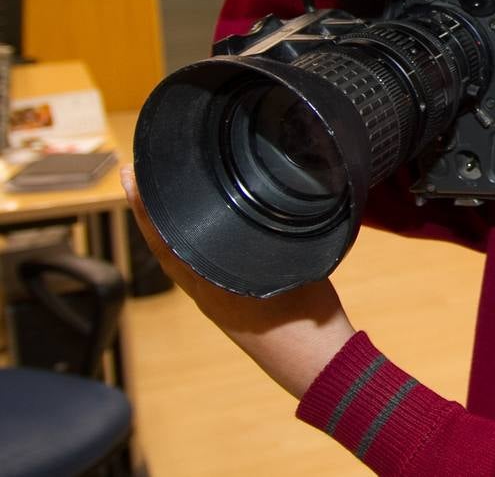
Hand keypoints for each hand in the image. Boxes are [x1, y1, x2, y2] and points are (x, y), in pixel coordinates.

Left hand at [121, 166, 354, 398]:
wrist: (319, 364)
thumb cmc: (308, 318)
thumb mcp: (293, 261)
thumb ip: (269, 233)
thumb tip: (262, 198)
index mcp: (211, 284)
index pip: (164, 241)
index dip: (144, 208)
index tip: (131, 175)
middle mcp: (205, 293)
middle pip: (165, 247)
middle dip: (150, 211)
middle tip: (140, 175)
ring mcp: (217, 302)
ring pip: (181, 258)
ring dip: (169, 227)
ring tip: (166, 195)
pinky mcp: (232, 306)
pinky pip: (200, 268)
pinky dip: (192, 243)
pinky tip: (207, 230)